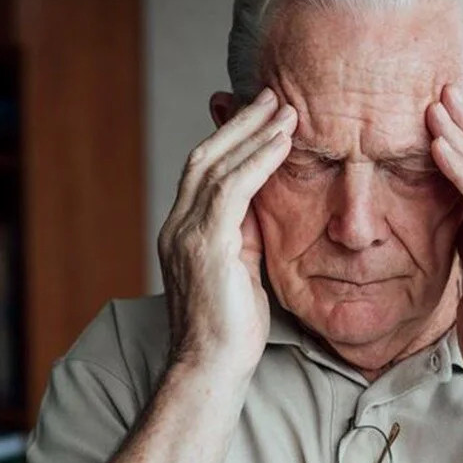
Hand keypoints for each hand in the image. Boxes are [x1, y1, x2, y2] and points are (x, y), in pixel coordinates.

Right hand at [157, 87, 295, 376]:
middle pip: (206, 155)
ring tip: (284, 109)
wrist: (212, 367)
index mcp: (186, 229)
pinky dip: (257, 160)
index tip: (259, 112)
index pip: (205, 169)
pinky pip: (231, 189)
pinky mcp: (204, 245)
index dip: (230, 136)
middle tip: (273, 95)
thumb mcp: (242, 266)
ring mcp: (186, 233)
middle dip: (240, 122)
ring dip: (253, 132)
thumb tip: (265, 201)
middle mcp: (178, 224)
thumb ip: (246, 231)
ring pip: (215, 164)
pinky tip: (281, 142)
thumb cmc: (233, 325)